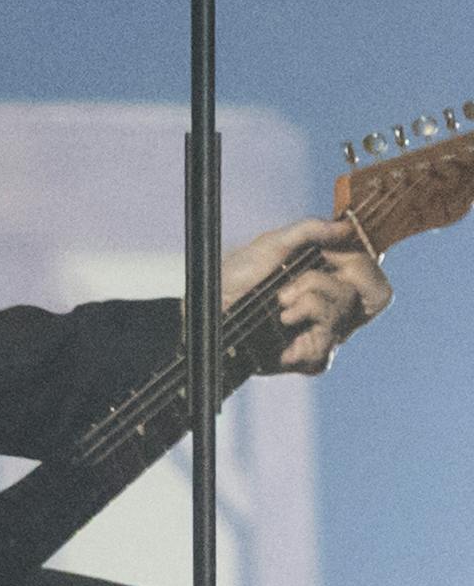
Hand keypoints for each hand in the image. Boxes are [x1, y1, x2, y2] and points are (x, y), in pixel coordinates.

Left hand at [222, 217, 391, 374]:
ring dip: (306, 301)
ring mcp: (324, 334)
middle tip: (289, 287)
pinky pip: (323, 349)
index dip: (360, 266)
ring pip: (342, 315)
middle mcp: (335, 309)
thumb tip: (346, 227)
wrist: (209, 304)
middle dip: (324, 283)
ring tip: (278, 303)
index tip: (328, 259)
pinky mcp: (308, 358)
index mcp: (333, 281)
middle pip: (368, 296)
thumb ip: (309, 230)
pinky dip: (302, 329)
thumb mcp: (272, 243)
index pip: (375, 280)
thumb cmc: (238, 275)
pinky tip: (281, 324)